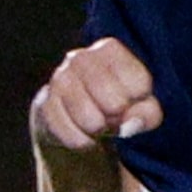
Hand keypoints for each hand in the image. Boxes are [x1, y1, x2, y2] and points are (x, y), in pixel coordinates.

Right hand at [33, 37, 163, 153]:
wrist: (76, 121)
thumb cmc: (115, 107)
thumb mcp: (140, 106)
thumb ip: (147, 113)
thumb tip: (129, 124)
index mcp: (108, 50)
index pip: (138, 81)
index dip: (140, 101)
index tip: (132, 100)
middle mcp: (80, 58)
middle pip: (113, 101)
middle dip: (118, 118)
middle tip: (114, 117)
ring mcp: (58, 80)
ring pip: (88, 118)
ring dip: (98, 130)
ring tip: (98, 126)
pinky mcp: (44, 104)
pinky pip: (67, 131)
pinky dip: (80, 141)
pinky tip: (83, 136)